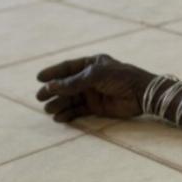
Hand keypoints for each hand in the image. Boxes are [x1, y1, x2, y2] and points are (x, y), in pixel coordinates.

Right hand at [35, 54, 155, 121]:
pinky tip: (59, 118)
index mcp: (92, 64)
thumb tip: (50, 86)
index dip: (53, 73)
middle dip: (53, 91)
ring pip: (71, 99)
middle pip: (66, 85)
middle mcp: (90, 78)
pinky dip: (69, 114)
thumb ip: (73, 82)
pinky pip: (78, 110)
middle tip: (39, 98)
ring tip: (48, 109)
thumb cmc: (121, 77)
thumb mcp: (95, 76)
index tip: (38, 78)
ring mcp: (93, 93)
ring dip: (59, 104)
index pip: (68, 67)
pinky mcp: (97, 107)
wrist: (142, 94)